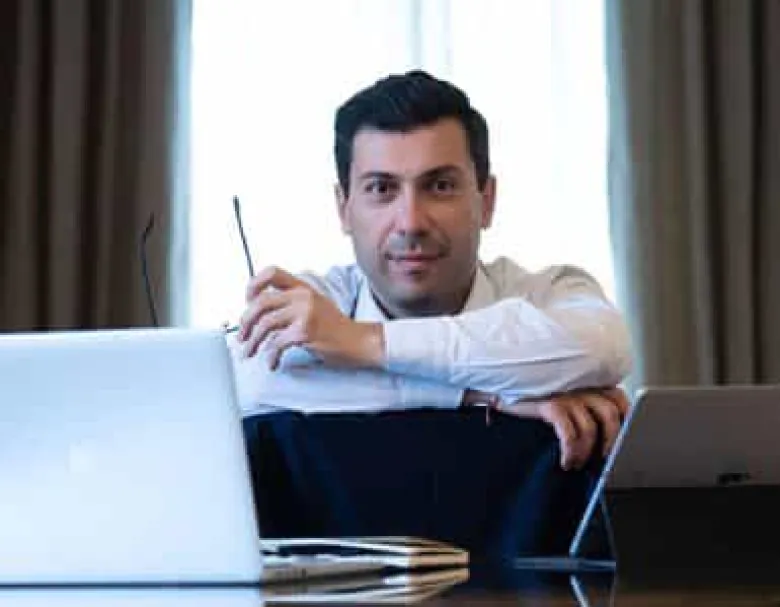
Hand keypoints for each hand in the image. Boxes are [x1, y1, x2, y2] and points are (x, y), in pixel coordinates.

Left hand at [237, 266, 384, 369]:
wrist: (359, 341)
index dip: (253, 285)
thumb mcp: (315, 305)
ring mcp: (304, 313)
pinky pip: (277, 344)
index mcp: (303, 287)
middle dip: (246, 321)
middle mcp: (303, 296)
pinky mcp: (305, 332)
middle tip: (243, 336)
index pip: (271, 272)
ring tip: (249, 352)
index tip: (247, 301)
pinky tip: (272, 362)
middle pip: (261, 302)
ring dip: (253, 341)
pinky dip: (270, 356)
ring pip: (265, 324)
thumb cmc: (336, 328)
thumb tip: (261, 315)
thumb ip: (291, 304)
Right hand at [497, 388, 629, 470]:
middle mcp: (579, 383)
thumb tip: (604, 440)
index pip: (619, 400)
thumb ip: (583, 408)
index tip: (625, 444)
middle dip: (610, 443)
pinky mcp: (549, 402)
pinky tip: (565, 460)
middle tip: (602, 461)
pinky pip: (569, 432)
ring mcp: (565, 392)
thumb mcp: (562, 398)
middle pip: (610, 414)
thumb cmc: (531, 397)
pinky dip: (571, 450)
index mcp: (587, 380)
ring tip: (576, 464)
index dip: (626, 422)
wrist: (496, 388)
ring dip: (586, 452)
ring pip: (590, 427)